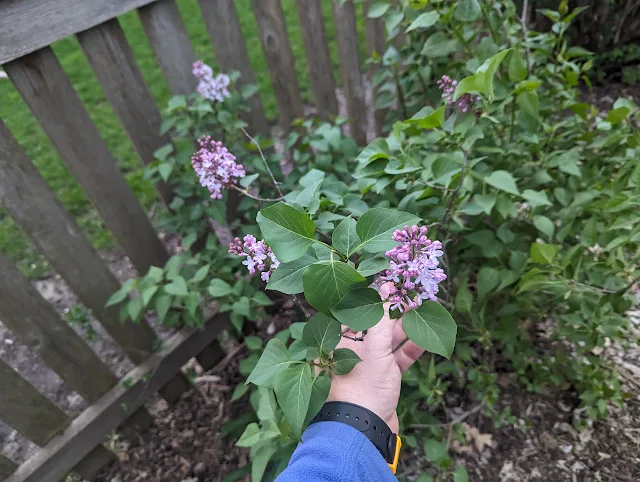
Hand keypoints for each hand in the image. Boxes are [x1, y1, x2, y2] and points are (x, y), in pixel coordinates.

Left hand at [327, 284, 423, 432]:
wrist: (364, 428)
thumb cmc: (362, 385)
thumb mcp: (373, 346)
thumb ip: (381, 316)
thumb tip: (386, 287)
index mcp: (342, 338)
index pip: (361, 308)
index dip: (378, 295)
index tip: (397, 284)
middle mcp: (354, 348)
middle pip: (377, 323)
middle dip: (396, 310)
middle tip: (416, 296)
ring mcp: (370, 363)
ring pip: (390, 339)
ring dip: (407, 327)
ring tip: (425, 311)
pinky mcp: (384, 378)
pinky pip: (399, 357)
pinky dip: (412, 348)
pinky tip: (427, 338)